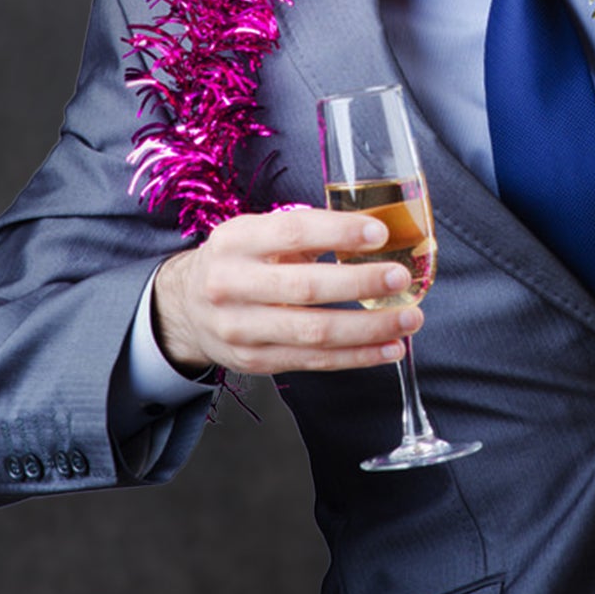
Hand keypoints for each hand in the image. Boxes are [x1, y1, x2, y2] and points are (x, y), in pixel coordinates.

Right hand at [152, 208, 423, 377]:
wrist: (186, 307)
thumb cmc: (239, 261)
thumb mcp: (258, 233)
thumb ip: (306, 232)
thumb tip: (376, 233)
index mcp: (237, 240)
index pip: (292, 232)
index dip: (338, 232)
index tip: (379, 233)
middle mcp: (232, 285)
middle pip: (305, 288)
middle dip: (360, 284)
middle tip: (401, 278)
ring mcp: (241, 329)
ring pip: (313, 333)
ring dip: (368, 328)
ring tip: (408, 318)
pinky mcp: (255, 361)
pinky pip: (313, 362)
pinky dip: (357, 356)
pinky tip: (389, 348)